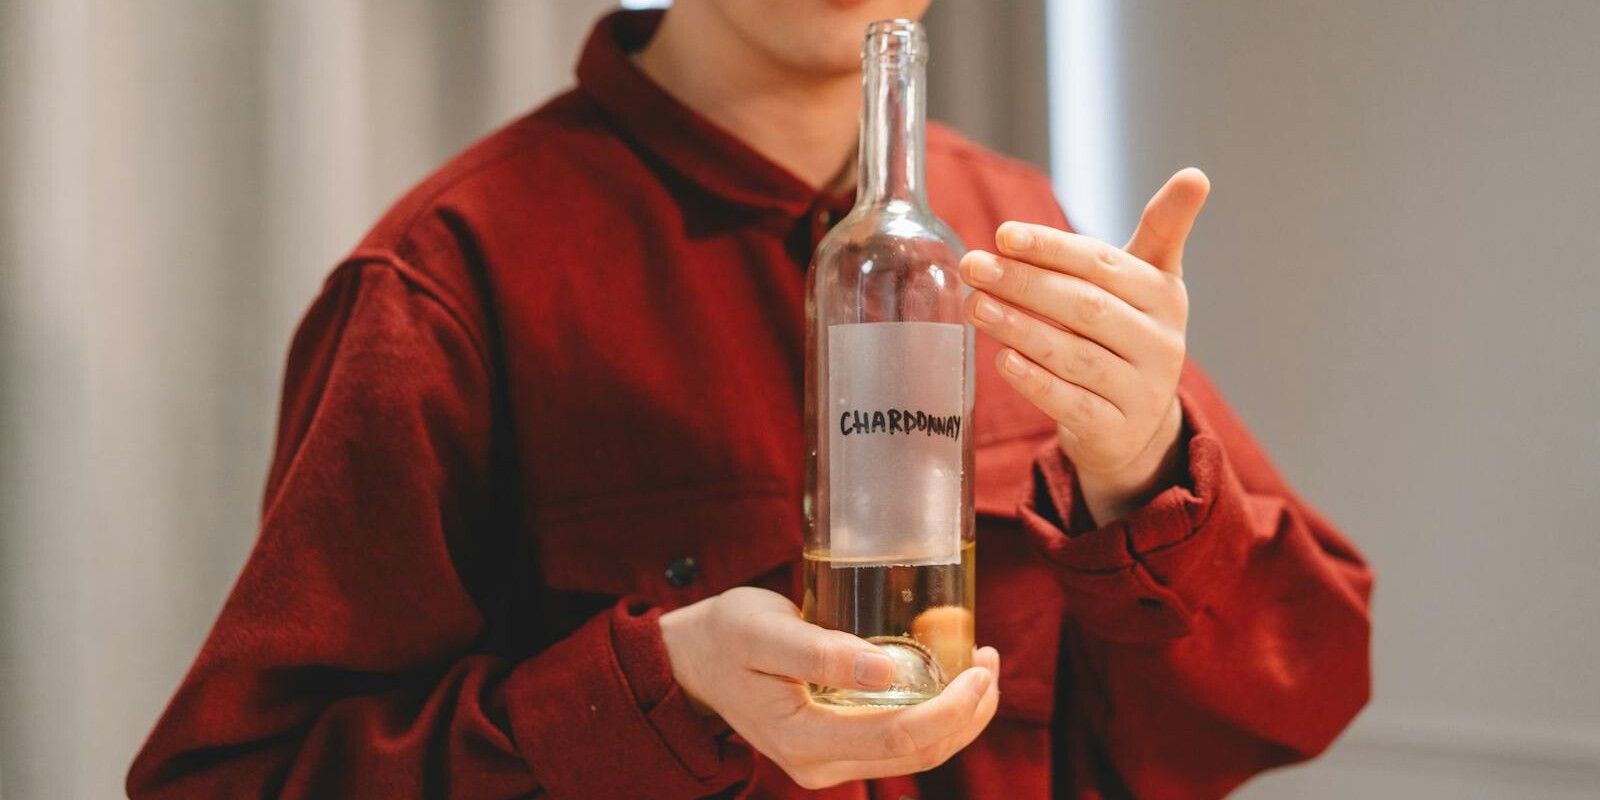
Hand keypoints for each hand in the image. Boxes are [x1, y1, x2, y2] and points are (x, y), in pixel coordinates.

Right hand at [658, 587, 1000, 789]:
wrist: (690, 661)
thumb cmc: (722, 636)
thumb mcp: (762, 630)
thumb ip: (819, 651)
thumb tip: (886, 668)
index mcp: (804, 740)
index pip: (901, 738)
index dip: (952, 709)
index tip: (980, 667)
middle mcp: (821, 764)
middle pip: (919, 754)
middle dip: (968, 712)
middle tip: (990, 660)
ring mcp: (829, 760)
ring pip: (915, 753)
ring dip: (958, 716)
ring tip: (981, 667)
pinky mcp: (837, 745)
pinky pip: (899, 740)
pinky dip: (933, 713)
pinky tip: (947, 677)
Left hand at [959, 168, 1211, 524]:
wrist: (1136, 425)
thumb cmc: (1128, 335)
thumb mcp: (1147, 283)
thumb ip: (1161, 229)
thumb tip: (1196, 175)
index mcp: (1165, 296)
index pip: (1103, 264)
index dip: (1052, 248)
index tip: (1003, 234)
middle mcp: (1161, 344)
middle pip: (1085, 307)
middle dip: (1024, 284)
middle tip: (974, 267)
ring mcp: (1142, 391)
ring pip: (1075, 355)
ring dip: (1020, 328)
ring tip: (976, 307)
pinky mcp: (1116, 431)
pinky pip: (1071, 403)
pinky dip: (1035, 381)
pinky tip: (1002, 360)